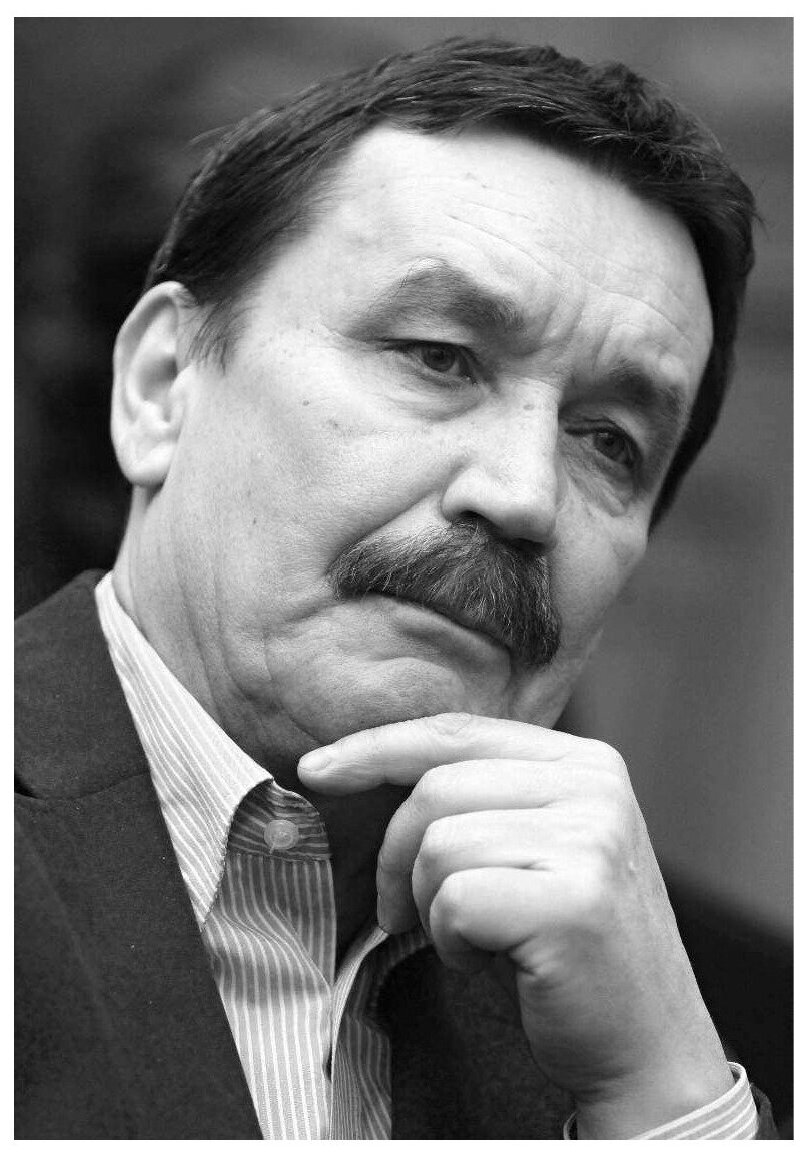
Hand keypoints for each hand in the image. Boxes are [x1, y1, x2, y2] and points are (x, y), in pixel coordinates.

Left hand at [298, 712, 733, 1137]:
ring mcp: (591, 840)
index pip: (456, 731)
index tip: (316, 770)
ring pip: (438, 846)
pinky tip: (491, 960)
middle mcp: (596, 787)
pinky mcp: (575, 900)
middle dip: (396, 856)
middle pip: (436, 788)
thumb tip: (361, 763)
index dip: (376, 747)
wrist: (646, 1047)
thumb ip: (477, 794)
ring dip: (430, 906)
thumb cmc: (563, 947)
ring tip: (472, 937)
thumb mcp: (529, 846)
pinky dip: (452, 943)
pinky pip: (455, 902)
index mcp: (583, 761)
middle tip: (401, 910)